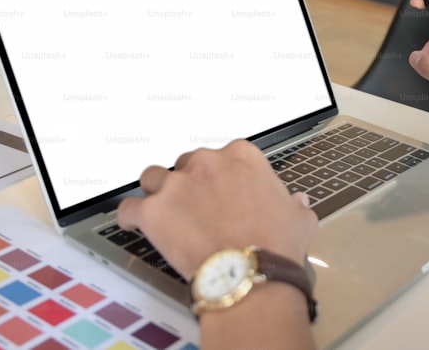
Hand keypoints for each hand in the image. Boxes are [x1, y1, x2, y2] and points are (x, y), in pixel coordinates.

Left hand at [117, 140, 317, 279]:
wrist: (250, 272)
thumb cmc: (275, 245)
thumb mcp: (299, 220)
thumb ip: (295, 206)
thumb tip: (298, 203)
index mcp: (242, 157)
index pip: (223, 156)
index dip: (221, 178)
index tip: (222, 193)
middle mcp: (207, 163)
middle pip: (186, 164)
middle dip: (190, 184)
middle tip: (197, 209)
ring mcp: (176, 185)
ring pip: (153, 178)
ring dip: (158, 194)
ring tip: (165, 214)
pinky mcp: (153, 210)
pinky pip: (129, 208)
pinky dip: (132, 217)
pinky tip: (137, 226)